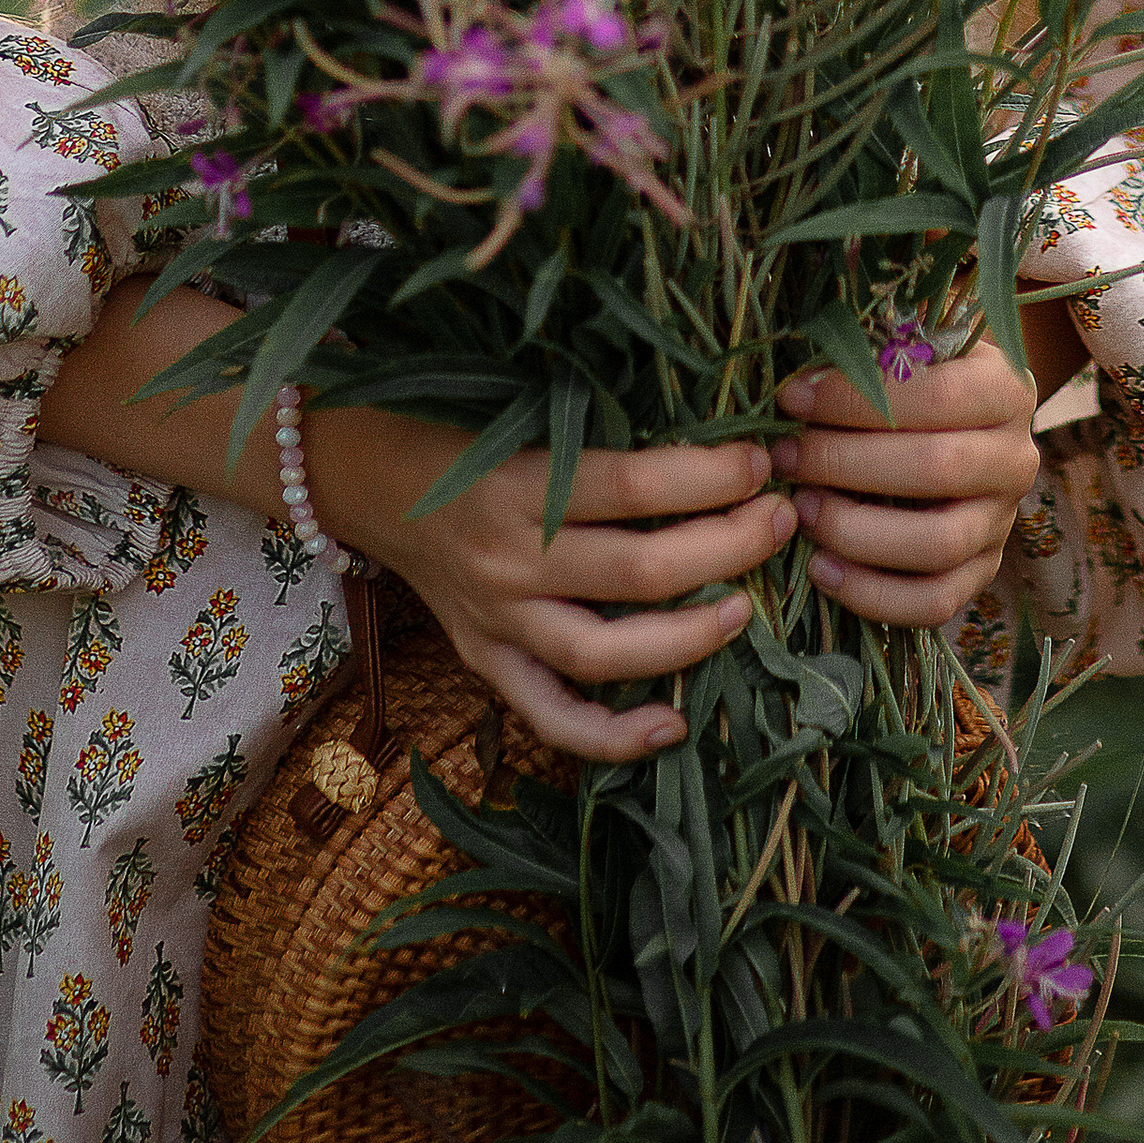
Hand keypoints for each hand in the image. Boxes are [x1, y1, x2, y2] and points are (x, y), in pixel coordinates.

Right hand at [304, 409, 799, 764]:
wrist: (363, 474)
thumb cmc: (457, 425)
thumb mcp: (519, 407)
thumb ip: (596, 430)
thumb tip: (710, 434)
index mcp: (518, 482)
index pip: (636, 487)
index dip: (711, 477)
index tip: (762, 463)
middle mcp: (508, 559)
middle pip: (638, 571)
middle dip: (727, 546)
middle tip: (781, 520)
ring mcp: (495, 620)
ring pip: (605, 652)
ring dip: (688, 637)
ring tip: (747, 610)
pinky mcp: (484, 659)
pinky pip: (551, 716)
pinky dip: (612, 735)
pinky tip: (672, 725)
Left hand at [767, 339, 1040, 626]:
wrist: (964, 424)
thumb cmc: (918, 377)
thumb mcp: (911, 344)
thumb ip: (873, 344)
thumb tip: (803, 367)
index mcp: (1005, 389)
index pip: (935, 396)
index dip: (856, 398)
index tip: (792, 397)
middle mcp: (1015, 458)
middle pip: (935, 470)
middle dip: (846, 463)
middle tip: (787, 456)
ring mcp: (1002, 522)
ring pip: (938, 544)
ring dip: (857, 531)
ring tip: (800, 510)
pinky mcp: (982, 572)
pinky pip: (935, 602)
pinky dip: (873, 594)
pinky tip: (821, 569)